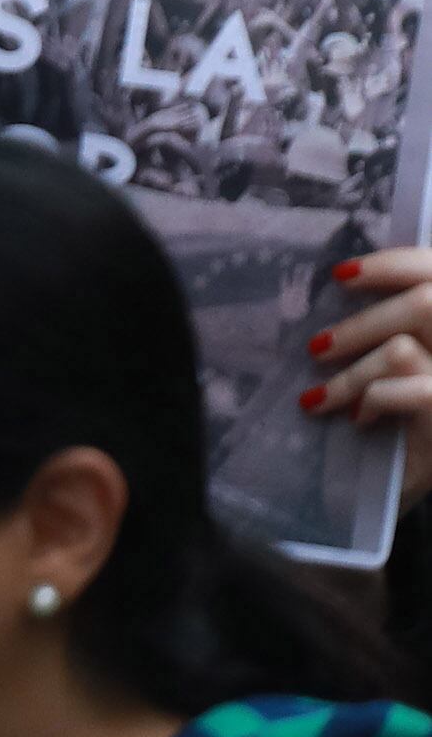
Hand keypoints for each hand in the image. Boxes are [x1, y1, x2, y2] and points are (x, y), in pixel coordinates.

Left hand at [311, 249, 431, 465]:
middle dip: (359, 325)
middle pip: (426, 304)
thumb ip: (399, 322)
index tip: (340, 275)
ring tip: (320, 398)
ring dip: (351, 376)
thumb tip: (343, 280)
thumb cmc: (413, 416)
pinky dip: (375, 400)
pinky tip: (360, 419)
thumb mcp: (413, 356)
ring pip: (402, 351)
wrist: (418, 473)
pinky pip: (412, 391)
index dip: (392, 264)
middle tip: (316, 349)